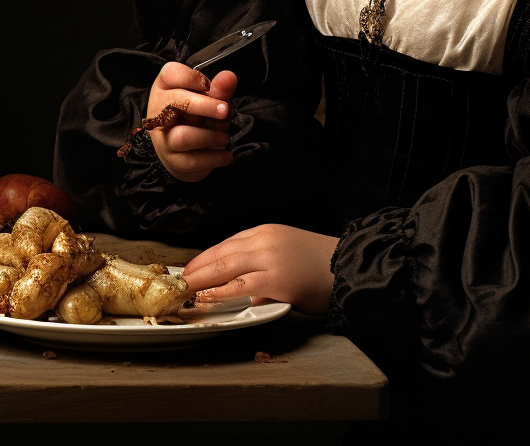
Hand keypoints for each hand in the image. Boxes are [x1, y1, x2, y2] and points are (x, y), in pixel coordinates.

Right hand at [146, 63, 236, 182]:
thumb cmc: (192, 114)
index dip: (192, 77)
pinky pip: (193, 160)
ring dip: (210, 136)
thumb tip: (229, 77)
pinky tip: (226, 154)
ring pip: (184, 136)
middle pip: (177, 103)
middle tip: (225, 110)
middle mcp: (159, 111)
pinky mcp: (173, 160)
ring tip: (225, 137)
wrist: (178, 149)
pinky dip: (214, 157)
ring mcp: (164, 138)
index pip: (170, 73)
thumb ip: (218, 87)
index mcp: (164, 88)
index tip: (209, 85)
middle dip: (205, 106)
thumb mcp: (204, 97)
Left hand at [183, 224, 338, 315]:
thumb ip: (264, 265)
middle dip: (198, 267)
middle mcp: (264, 240)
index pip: (228, 243)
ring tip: (186, 289)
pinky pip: (240, 286)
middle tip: (181, 279)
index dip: (206, 257)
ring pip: (225, 266)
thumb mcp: (287, 253)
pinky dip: (220, 291)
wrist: (348, 266)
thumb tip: (246, 290)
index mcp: (267, 231)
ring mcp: (269, 259)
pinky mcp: (275, 280)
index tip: (192, 267)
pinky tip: (207, 296)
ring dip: (202, 278)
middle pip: (221, 252)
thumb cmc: (321, 264)